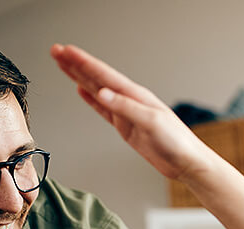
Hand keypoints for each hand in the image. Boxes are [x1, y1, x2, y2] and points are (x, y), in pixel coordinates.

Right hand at [50, 44, 211, 180]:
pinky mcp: (126, 127)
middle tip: (56, 51)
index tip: (65, 51)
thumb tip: (102, 94)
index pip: (103, 74)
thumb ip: (126, 108)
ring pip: (96, 90)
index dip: (82, 62)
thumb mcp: (151, 122)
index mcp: (136, 95)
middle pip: (96, 78)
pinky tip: (82, 91)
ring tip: (63, 64)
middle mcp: (130, 101)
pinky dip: (91, 99)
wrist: (186, 162)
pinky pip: (103, 109)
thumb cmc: (177, 142)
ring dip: (79, 77)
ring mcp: (126, 113)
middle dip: (75, 64)